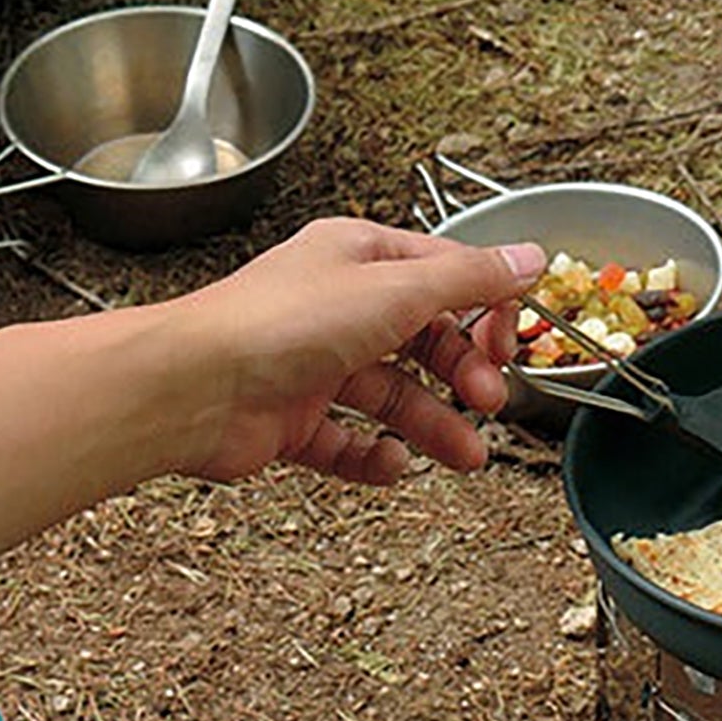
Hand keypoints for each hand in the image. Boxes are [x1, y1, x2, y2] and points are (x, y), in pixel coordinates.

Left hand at [167, 218, 538, 488]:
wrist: (193, 387)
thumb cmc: (277, 325)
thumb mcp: (395, 289)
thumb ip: (469, 279)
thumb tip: (527, 259)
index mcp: (358, 258)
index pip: (444, 277)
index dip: (485, 311)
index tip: (510, 344)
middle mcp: (337, 307)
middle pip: (424, 341)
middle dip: (463, 375)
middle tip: (488, 401)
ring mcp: (315, 365)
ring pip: (394, 396)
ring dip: (435, 426)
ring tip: (466, 456)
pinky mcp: (294, 419)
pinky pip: (350, 442)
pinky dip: (376, 457)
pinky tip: (393, 462)